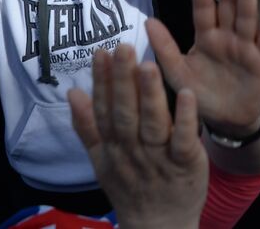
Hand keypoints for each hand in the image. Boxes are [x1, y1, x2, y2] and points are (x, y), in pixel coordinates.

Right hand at [68, 46, 207, 228]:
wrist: (159, 226)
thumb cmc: (130, 187)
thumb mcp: (101, 161)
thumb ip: (87, 126)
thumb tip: (72, 92)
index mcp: (113, 146)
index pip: (104, 110)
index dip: (102, 82)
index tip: (101, 52)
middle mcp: (133, 150)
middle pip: (126, 113)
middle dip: (123, 80)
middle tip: (123, 47)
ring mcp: (160, 157)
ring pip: (153, 123)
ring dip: (150, 94)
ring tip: (149, 65)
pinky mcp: (187, 163)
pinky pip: (185, 140)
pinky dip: (186, 118)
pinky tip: (187, 94)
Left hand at [147, 0, 259, 135]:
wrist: (226, 123)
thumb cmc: (200, 96)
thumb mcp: (178, 75)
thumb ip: (166, 49)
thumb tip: (148, 21)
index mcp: (206, 37)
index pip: (203, 8)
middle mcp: (227, 36)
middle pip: (228, 5)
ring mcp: (246, 47)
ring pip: (247, 17)